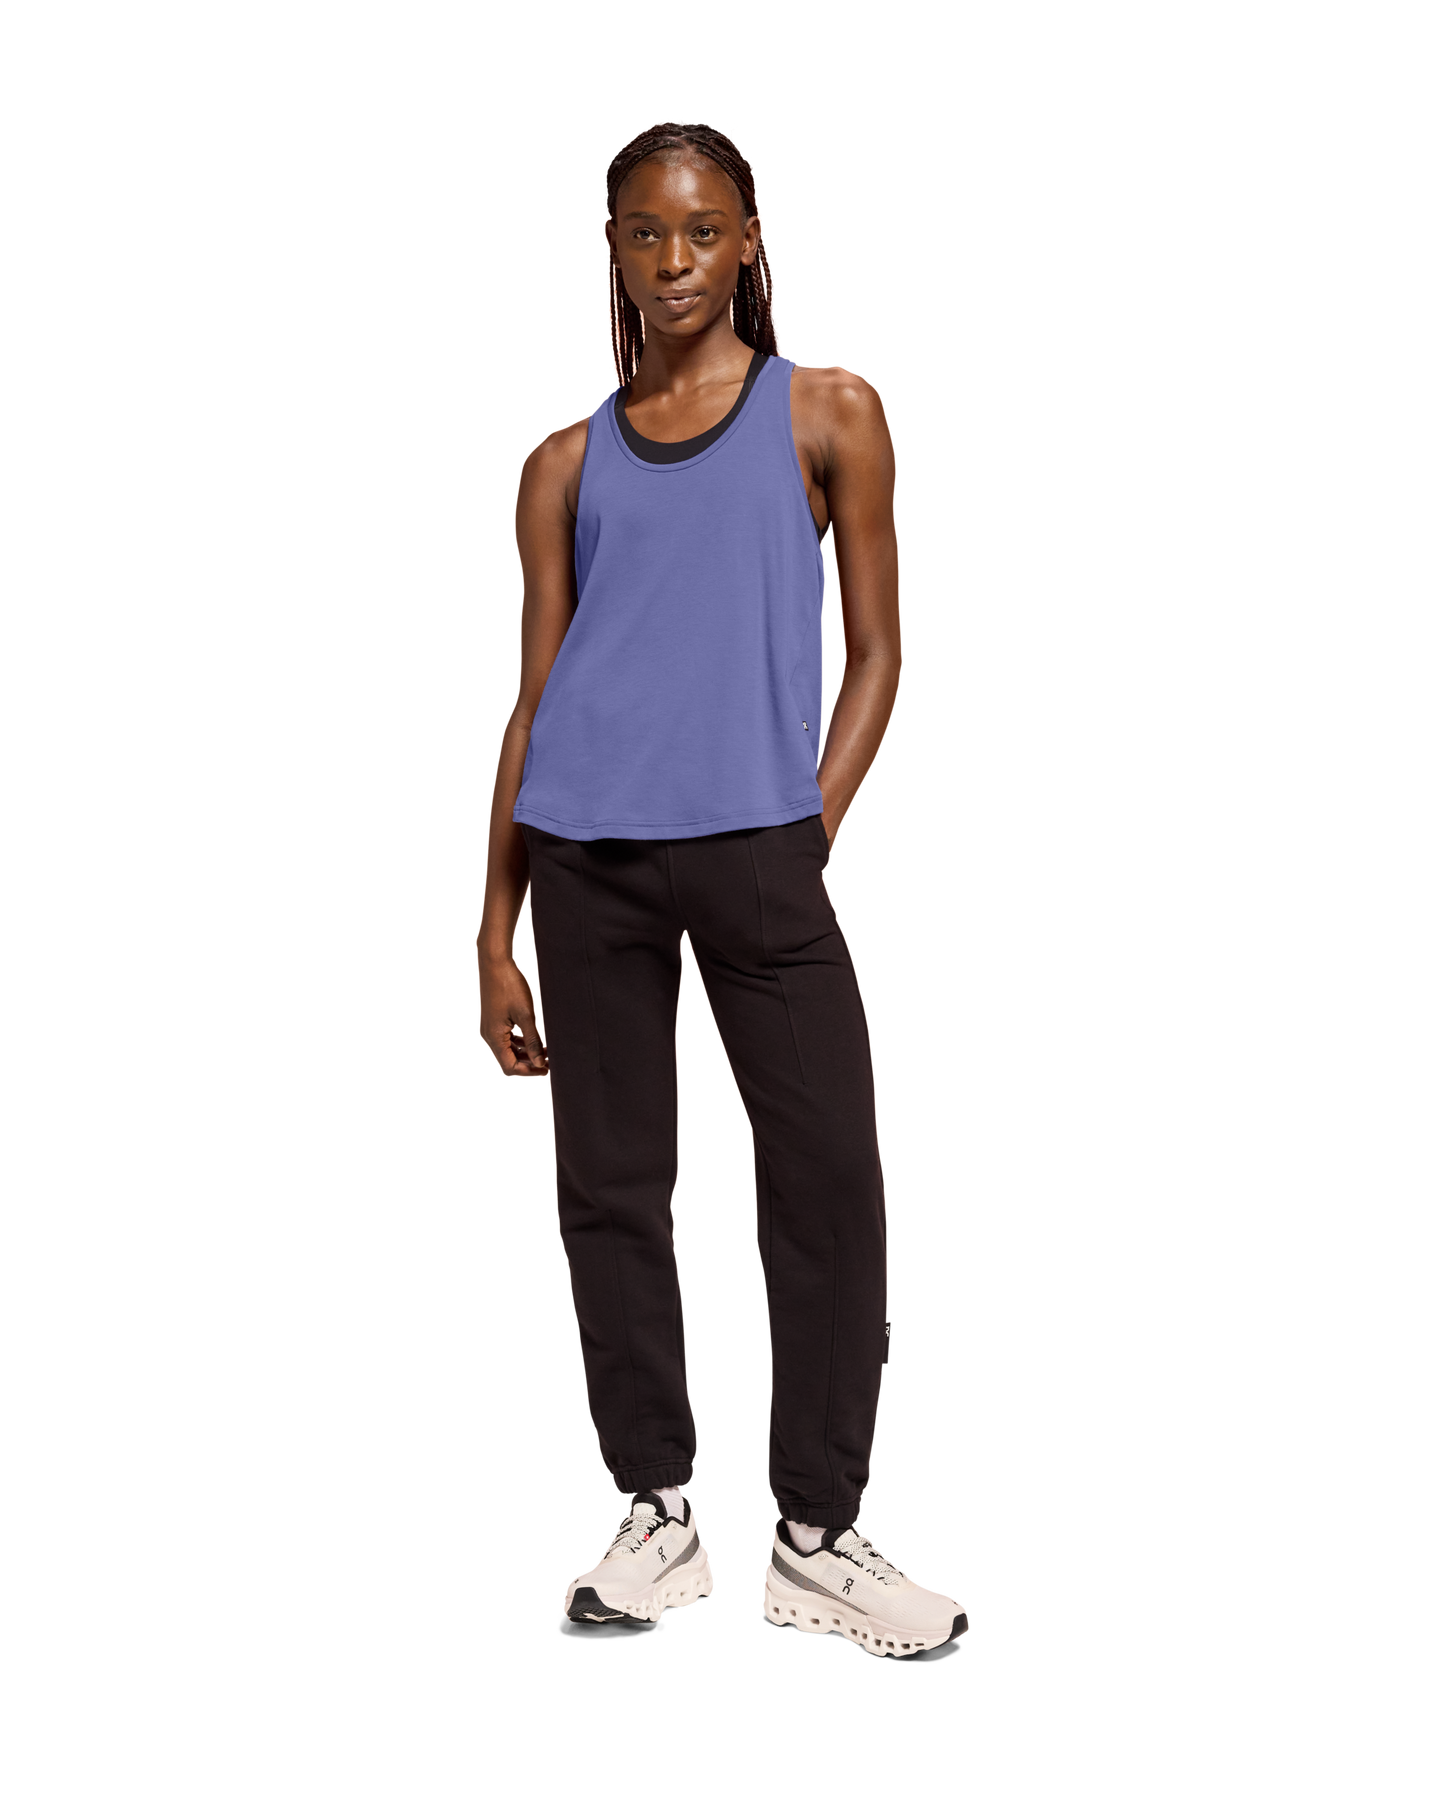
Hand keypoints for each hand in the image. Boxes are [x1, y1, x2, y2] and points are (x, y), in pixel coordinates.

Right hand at [476, 951, 549, 1078]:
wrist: (495, 962)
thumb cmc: (510, 985)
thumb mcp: (525, 1015)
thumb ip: (532, 1040)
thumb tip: (540, 1062)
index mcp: (494, 1037)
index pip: (510, 1067)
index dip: (529, 1072)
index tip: (547, 1069)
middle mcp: (489, 1035)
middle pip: (508, 1060)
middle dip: (529, 1064)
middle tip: (550, 1061)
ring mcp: (490, 1028)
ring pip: (508, 1050)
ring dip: (526, 1053)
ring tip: (546, 1051)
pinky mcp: (494, 1020)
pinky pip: (506, 1038)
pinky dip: (520, 1042)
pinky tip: (535, 1038)